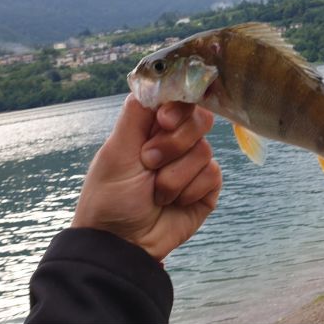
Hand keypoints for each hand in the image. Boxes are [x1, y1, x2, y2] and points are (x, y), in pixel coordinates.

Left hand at [72, 95, 221, 260]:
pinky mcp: (207, 188)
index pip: (180, 100)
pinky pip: (213, 175)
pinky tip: (174, 203)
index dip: (178, 107)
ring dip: (175, 176)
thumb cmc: (110, 197)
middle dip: (174, 144)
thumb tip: (156, 80)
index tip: (164, 121)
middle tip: (149, 162)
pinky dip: (190, 190)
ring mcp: (193, 165)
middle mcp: (176, 143)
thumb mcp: (116, 151)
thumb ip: (136, 113)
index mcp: (153, 128)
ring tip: (156, 193)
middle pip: (200, 120)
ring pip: (205, 151)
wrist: (123, 244)